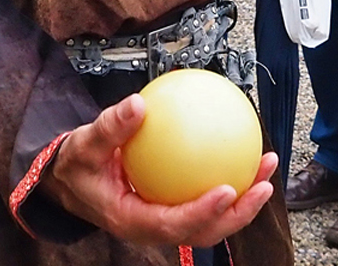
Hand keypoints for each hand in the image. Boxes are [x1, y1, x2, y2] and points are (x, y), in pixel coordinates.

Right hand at [42, 93, 277, 246]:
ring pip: (210, 220)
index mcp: (130, 220)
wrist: (71, 180)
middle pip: (202, 232)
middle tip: (263, 184)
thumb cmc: (78, 165)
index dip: (202, 213)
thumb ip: (111, 127)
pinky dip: (228, 179)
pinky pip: (203, 197)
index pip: (171, 225)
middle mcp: (152, 227)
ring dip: (243, 198)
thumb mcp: (84, 144)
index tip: (227, 189)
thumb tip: (138, 104)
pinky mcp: (173, 206)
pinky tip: (243, 151)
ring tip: (266, 166)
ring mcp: (165, 220)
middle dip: (238, 214)